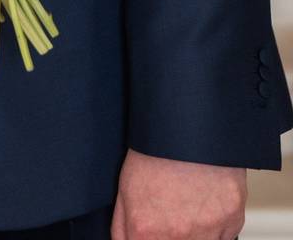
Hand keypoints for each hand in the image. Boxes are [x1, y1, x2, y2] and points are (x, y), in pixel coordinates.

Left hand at [112, 149, 246, 239]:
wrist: (187, 128)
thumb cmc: (153, 154)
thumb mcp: (124, 191)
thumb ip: (123, 228)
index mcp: (147, 231)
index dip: (146, 239)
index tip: (150, 232)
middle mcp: (179, 236)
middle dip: (169, 236)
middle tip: (169, 218)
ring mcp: (209, 230)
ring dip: (193, 235)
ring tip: (184, 211)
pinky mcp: (233, 220)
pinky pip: (224, 238)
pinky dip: (215, 228)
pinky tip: (202, 205)